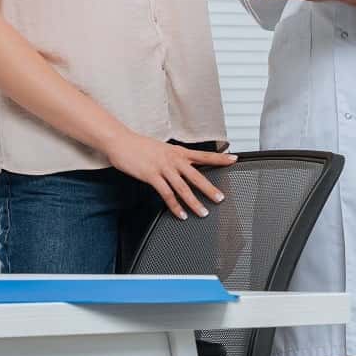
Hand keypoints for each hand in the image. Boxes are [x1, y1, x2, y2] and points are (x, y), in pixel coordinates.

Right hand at [103, 131, 236, 219]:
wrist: (121, 141)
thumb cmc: (141, 146)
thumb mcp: (163, 149)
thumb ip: (175, 158)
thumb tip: (185, 166)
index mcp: (179, 152)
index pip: (204, 155)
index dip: (220, 158)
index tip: (234, 159)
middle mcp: (174, 159)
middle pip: (197, 176)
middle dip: (210, 189)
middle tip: (220, 198)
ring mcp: (163, 168)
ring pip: (183, 188)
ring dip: (194, 202)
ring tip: (203, 212)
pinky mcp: (152, 176)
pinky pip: (166, 194)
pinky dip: (175, 206)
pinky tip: (181, 214)